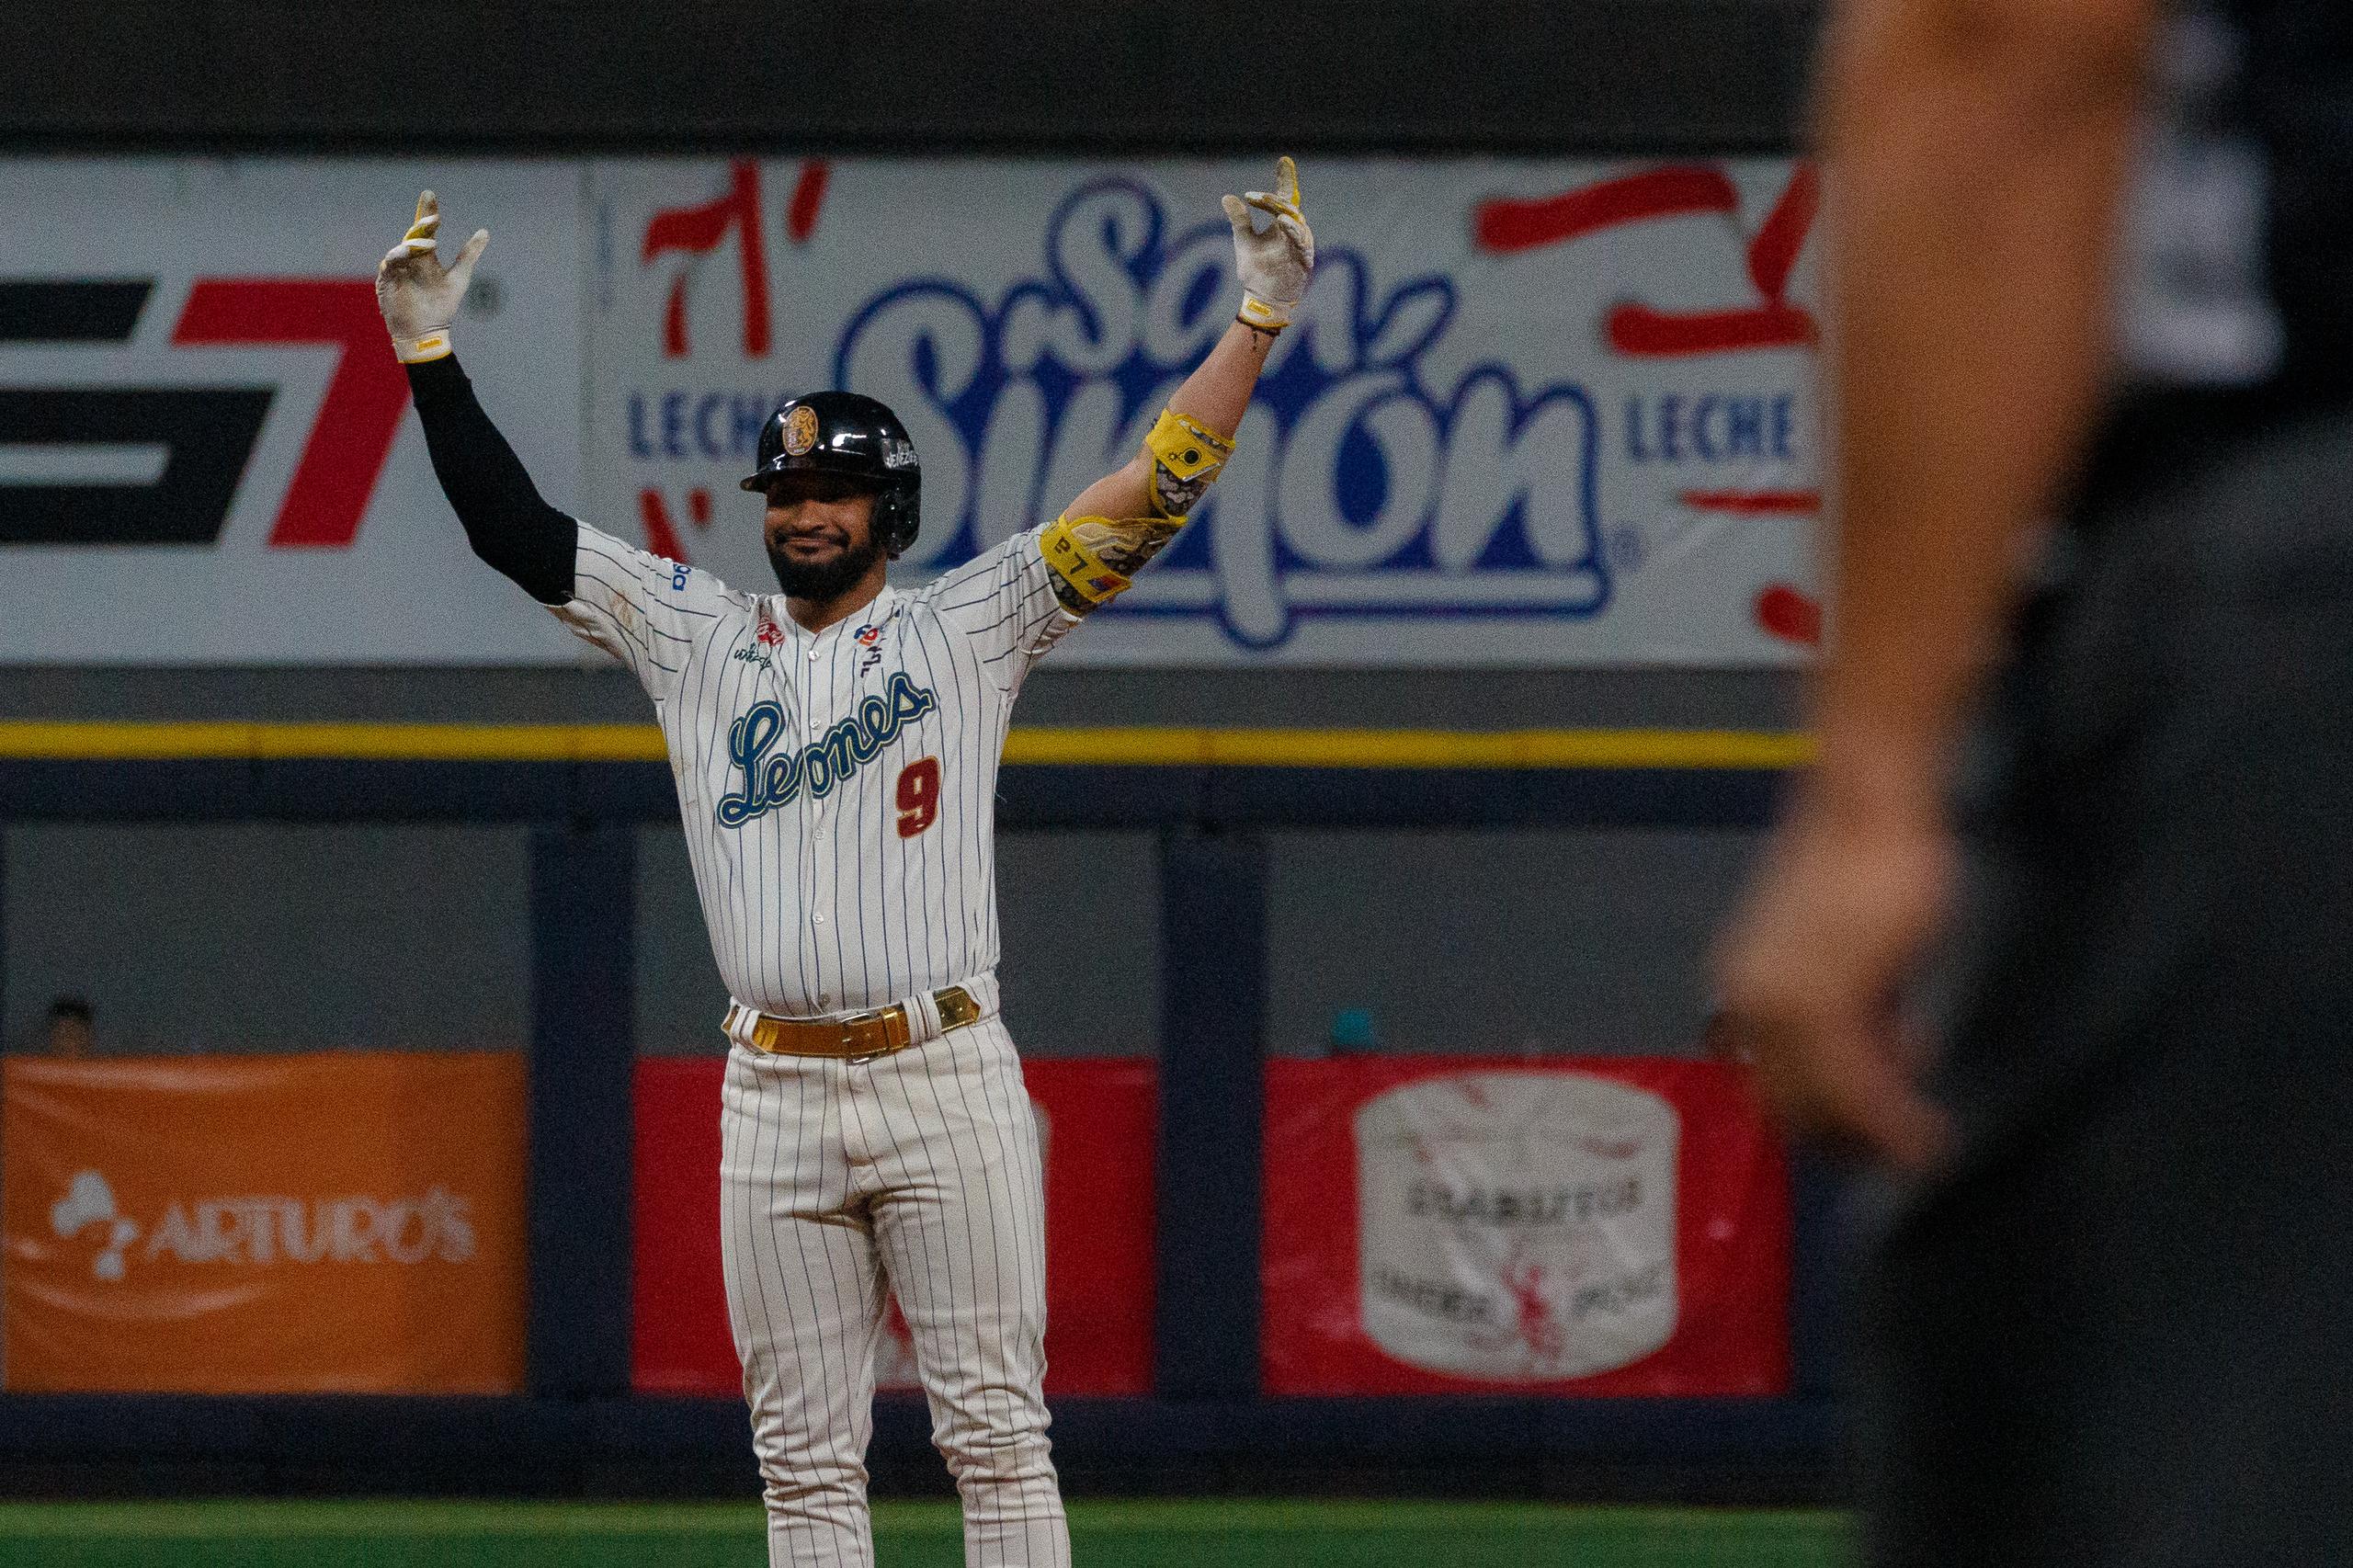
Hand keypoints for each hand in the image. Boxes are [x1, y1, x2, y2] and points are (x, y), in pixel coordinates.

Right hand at [375, 190, 488, 363]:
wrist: (427, 332)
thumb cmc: (441, 307)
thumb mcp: (459, 277)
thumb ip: (469, 255)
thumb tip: (485, 232)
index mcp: (425, 257)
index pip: (425, 230)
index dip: (427, 213)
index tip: (430, 194)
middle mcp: (409, 259)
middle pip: (413, 235)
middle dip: (422, 223)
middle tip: (434, 217)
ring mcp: (397, 269)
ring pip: (402, 248)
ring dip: (414, 244)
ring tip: (430, 244)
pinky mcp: (387, 281)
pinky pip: (390, 264)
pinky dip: (399, 257)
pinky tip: (409, 254)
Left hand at [1222, 155, 1314, 331]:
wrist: (1263, 297)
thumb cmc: (1256, 269)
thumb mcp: (1243, 240)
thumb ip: (1239, 219)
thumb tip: (1227, 197)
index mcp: (1281, 223)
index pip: (1285, 197)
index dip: (1286, 179)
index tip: (1284, 160)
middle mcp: (1293, 230)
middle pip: (1289, 207)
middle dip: (1274, 200)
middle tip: (1254, 197)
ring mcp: (1300, 244)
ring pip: (1297, 223)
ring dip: (1285, 214)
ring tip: (1275, 212)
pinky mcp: (1304, 259)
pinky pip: (1301, 243)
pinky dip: (1294, 232)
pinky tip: (1283, 223)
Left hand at [1712, 783, 1954, 1170]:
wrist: (1869, 801)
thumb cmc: (1871, 860)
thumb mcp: (1858, 952)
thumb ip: (1859, 1010)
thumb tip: (1889, 1058)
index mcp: (1749, 988)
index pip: (1776, 1088)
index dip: (1828, 1123)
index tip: (1876, 1141)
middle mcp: (1751, 1001)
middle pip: (1791, 1110)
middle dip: (1849, 1142)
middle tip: (1904, 1153)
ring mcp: (1782, 1004)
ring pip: (1825, 1107)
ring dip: (1877, 1137)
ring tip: (1924, 1147)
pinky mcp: (1824, 1002)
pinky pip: (1857, 1087)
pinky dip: (1893, 1119)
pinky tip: (1926, 1132)